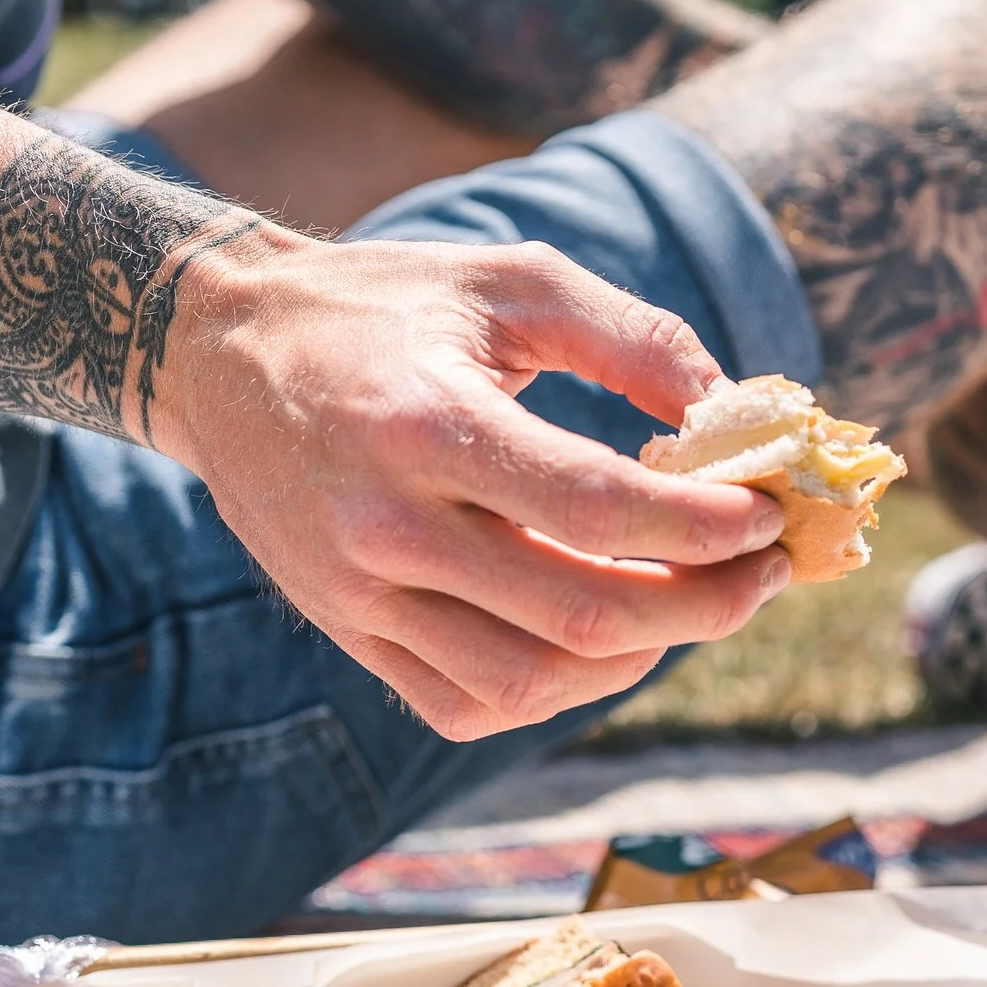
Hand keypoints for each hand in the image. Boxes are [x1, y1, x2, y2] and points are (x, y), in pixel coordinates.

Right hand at [146, 225, 789, 739]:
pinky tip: (604, 636)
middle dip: (705, 603)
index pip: (595, 508)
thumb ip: (632, 336)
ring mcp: (360, 597)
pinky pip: (473, 705)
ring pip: (533, 682)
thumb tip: (736, 413)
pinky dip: (560, 689)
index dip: (703, 526)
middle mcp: (384, 526)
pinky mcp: (351, 636)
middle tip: (765, 569)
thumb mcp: (509, 280)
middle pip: (582, 614)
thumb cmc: (384, 309)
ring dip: (642, 656)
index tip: (768, 516)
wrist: (218, 356)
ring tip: (692, 599)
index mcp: (425, 424)